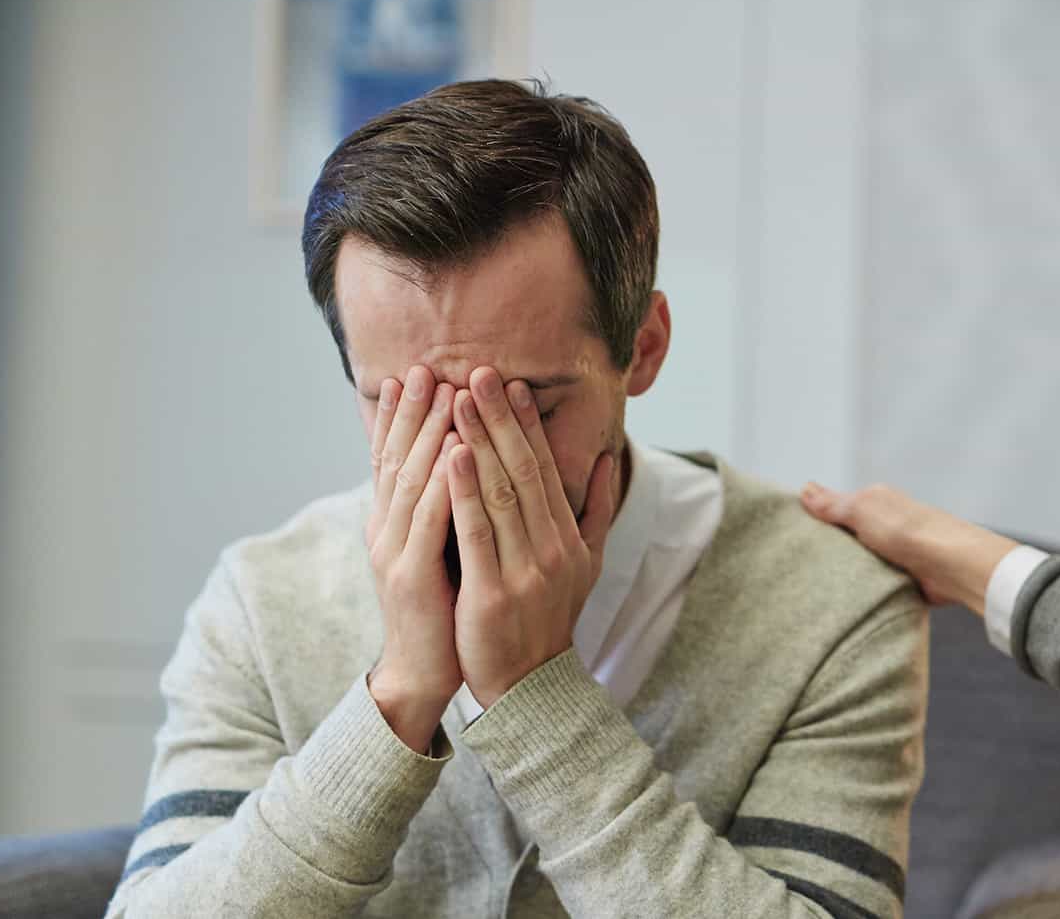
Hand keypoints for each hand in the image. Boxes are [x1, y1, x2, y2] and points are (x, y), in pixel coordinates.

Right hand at [365, 365, 461, 753]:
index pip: (394, 458)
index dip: (401, 416)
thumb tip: (463, 463)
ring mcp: (395, 553)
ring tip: (445, 395)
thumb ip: (449, 508)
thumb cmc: (443, 608)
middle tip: (426, 368)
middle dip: (413, 412)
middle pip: (398, 459)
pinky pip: (429, 522)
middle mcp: (387, 530)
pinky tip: (456, 455)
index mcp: (394, 523)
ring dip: (428, 435)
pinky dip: (443, 485)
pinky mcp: (413, 578)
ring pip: (412, 482)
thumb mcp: (442, 549)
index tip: (415, 374)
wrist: (424, 672)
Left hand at [447, 367, 617, 707]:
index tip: (511, 384)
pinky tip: (450, 457)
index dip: (528, 425)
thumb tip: (608, 460)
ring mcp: (525, 570)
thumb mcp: (587, 564)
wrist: (530, 686)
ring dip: (479, 441)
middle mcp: (552, 548)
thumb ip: (598, 510)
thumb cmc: (550, 619)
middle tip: (479, 373)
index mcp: (569, 537)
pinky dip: (464, 492)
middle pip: (523, 470)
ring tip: (458, 399)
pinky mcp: (494, 593)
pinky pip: (478, 533)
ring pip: (501, 493)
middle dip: (500, 419)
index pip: (545, 469)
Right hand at [799, 483, 1018, 615]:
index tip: (792, 536)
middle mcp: (887, 525)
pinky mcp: (905, 578)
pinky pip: (877, 584)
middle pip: (848, 538)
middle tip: (802, 566)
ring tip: (820, 585)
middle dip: (831, 551)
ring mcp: (896, 552)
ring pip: (860, 563)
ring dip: (849, 572)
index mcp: (876, 502)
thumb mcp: (863, 510)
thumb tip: (805, 488)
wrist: (953, 566)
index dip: (816, 521)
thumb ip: (833, 504)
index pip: (837, 509)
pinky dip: (866, 589)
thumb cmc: (909, 531)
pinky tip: (849, 597)